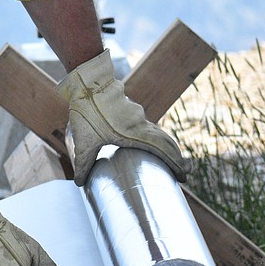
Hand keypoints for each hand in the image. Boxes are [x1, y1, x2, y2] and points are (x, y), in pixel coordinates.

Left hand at [58, 49, 190, 184]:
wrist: (88, 83)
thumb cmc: (86, 112)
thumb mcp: (84, 141)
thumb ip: (83, 162)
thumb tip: (79, 182)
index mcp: (134, 134)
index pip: (162, 150)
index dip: (176, 163)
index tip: (185, 174)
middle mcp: (140, 124)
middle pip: (166, 142)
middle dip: (177, 157)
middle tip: (185, 171)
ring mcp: (137, 115)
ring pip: (158, 132)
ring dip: (167, 146)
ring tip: (172, 158)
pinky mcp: (131, 109)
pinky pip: (149, 125)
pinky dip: (156, 136)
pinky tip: (152, 141)